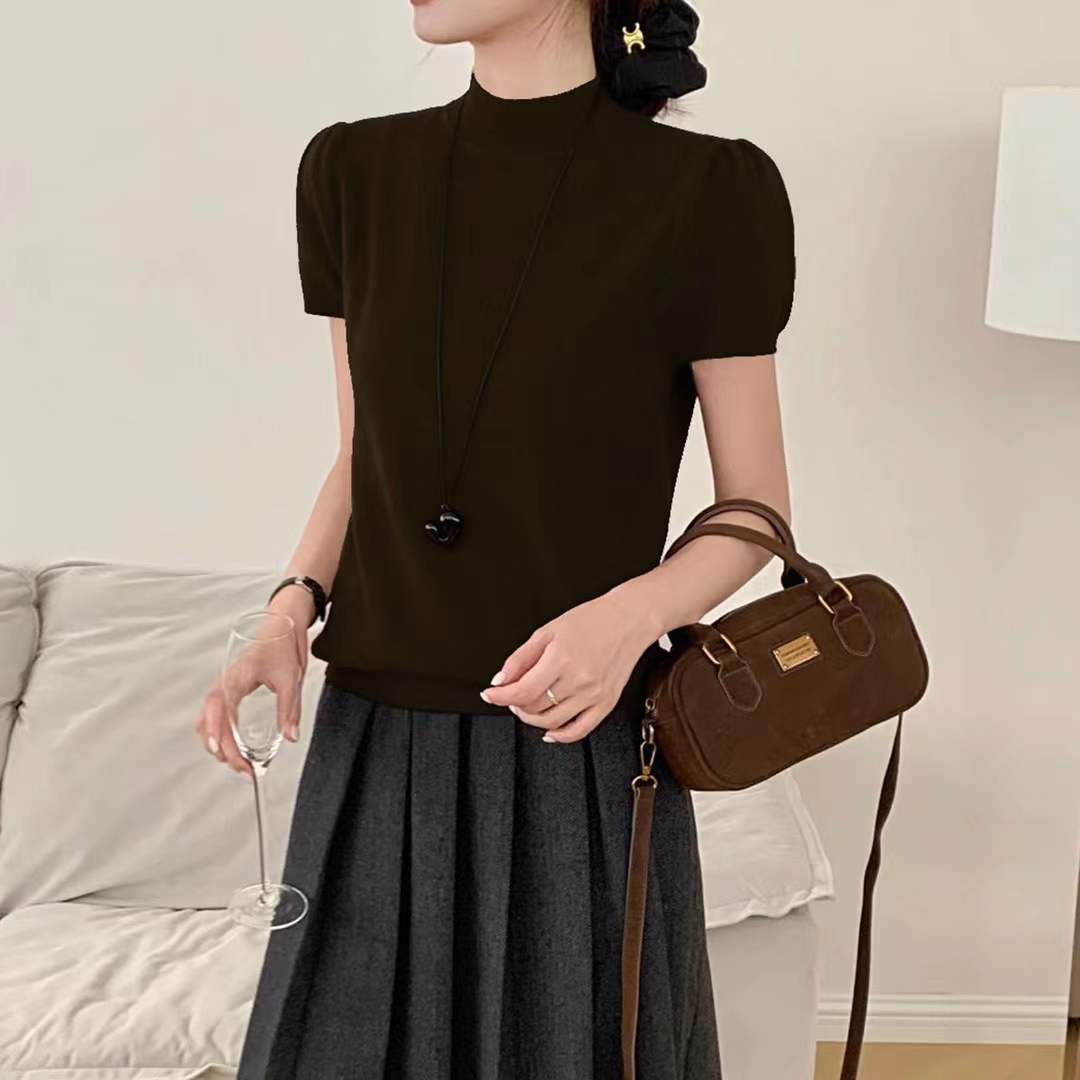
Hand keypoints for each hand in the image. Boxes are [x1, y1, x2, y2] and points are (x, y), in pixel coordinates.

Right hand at [194, 590, 310, 774]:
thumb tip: (291, 738)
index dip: (221, 738)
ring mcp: (224, 687)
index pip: (221, 713)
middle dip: (221, 748)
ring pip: (208, 720)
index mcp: (235, 679)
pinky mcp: (229, 690)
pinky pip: (215, 715)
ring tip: (236, 763)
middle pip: (209, 721)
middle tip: (243, 769)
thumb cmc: (282, 646)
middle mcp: (224, 684)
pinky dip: (218, 733)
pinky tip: (231, 747)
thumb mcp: (291, 678)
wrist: (280, 625)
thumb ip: (289, 709)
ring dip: (217, 743)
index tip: (232, 758)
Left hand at [480, 582, 659, 743]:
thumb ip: (520, 658)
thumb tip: (500, 681)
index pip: (522, 691)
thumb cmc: (591, 620)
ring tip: (526, 706)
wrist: (629, 620)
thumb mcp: (548, 631)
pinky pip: (580, 731)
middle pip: (535, 708)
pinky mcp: (607, 703)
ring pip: (552, 722)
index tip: (489, 694)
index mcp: (561, 659)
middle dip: (515, 704)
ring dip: (532, 719)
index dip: (500, 697)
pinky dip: (560, 736)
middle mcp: (579, 681)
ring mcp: (594, 695)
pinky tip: (549, 731)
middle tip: (510, 694)